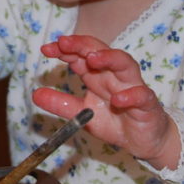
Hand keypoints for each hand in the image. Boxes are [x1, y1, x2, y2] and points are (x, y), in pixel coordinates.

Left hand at [33, 34, 180, 169]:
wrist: (143, 141)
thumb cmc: (115, 121)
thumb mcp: (82, 114)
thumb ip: (61, 104)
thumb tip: (35, 94)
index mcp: (97, 75)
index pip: (80, 55)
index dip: (64, 49)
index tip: (46, 49)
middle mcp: (114, 76)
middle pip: (100, 51)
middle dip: (82, 44)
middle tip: (64, 42)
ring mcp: (133, 87)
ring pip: (125, 64)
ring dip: (109, 58)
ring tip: (92, 58)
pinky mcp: (147, 104)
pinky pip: (142, 95)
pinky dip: (130, 95)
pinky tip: (117, 100)